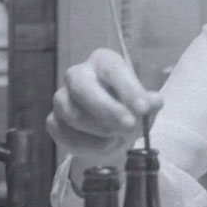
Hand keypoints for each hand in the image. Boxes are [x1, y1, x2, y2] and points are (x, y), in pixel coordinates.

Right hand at [46, 48, 163, 160]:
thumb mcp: (145, 104)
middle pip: (83, 88)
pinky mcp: (53, 121)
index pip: (112, 69)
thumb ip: (149, 102)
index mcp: (104, 62)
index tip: (144, 108)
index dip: (128, 89)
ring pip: (72, 114)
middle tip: (129, 126)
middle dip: (107, 109)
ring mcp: (61, 98)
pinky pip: (64, 134)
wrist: (115, 132)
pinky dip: (87, 144)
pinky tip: (105, 145)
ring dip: (99, 130)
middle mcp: (78, 75)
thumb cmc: (130, 108)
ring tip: (119, 137)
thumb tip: (154, 102)